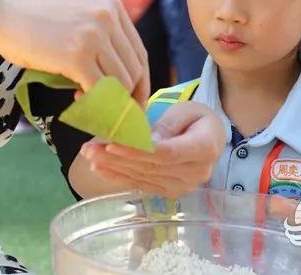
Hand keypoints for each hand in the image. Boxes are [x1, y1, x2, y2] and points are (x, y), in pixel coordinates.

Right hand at [0, 0, 149, 102]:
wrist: (1, 15)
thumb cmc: (35, 21)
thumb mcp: (79, 19)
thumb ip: (103, 41)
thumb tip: (123, 84)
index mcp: (114, 7)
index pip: (140, 54)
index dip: (140, 84)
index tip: (132, 103)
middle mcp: (109, 18)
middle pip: (134, 71)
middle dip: (126, 98)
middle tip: (108, 111)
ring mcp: (94, 36)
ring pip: (120, 83)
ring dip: (107, 102)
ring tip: (85, 100)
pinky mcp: (77, 56)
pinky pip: (98, 90)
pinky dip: (93, 103)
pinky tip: (76, 99)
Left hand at [81, 101, 224, 197]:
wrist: (210, 137)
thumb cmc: (196, 118)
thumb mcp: (186, 110)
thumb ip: (168, 124)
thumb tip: (147, 140)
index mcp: (204, 148)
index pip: (167, 153)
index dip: (137, 151)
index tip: (111, 144)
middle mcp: (196, 173)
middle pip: (151, 167)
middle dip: (117, 158)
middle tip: (90, 148)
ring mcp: (183, 186)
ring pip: (143, 177)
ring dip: (113, 168)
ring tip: (90, 156)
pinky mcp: (170, 191)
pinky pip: (142, 185)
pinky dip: (119, 177)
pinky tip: (100, 169)